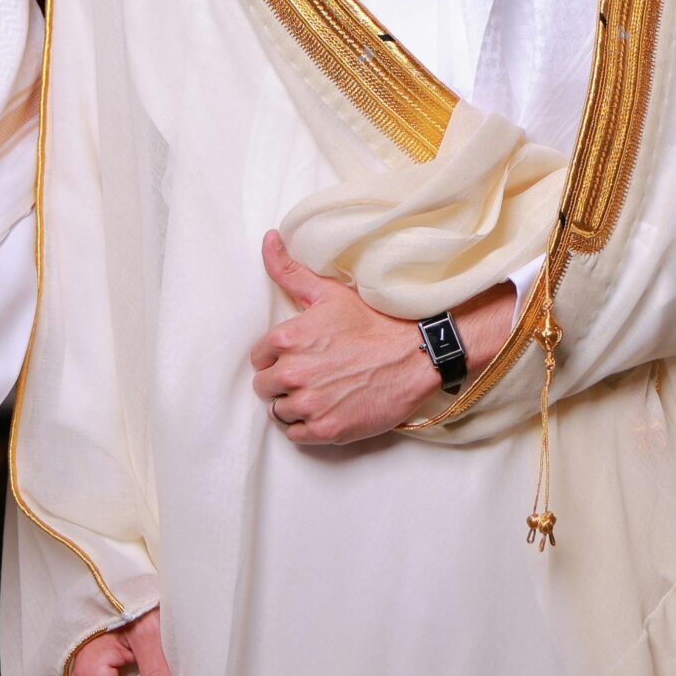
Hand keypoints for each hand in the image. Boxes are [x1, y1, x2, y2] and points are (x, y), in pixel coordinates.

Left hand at [247, 232, 514, 444]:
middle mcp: (292, 373)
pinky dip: (306, 427)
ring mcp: (309, 404)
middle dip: (282, 382)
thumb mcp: (329, 292)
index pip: (259, 358)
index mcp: (286, 339)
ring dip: (294, 405)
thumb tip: (268, 240)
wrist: (416, 355)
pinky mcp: (327, 429)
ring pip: (279, 412)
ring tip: (319, 394)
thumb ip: (290, 270)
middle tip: (310, 376)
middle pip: (265, 387)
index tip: (297, 357)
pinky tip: (325, 411)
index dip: (276, 358)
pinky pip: (296, 435)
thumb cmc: (374, 321)